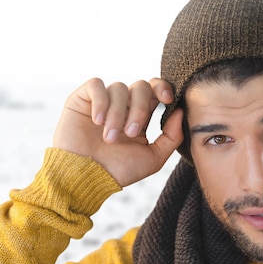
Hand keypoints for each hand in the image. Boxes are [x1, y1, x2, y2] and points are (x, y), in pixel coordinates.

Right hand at [52, 78, 183, 186]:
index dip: (163, 88)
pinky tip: (97, 121)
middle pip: (140, 86)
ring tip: (109, 138)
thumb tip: (181, 111)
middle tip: (131, 133)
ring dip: (117, 114)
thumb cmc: (117, 171)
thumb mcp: (153, 158)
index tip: (167, 99)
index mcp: (140, 115)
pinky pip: (96, 84)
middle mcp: (122, 105)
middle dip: (140, 108)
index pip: (155, 89)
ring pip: (119, 88)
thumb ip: (171, 136)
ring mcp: (102, 101)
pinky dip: (100, 101)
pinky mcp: (81, 99)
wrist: (84, 179)